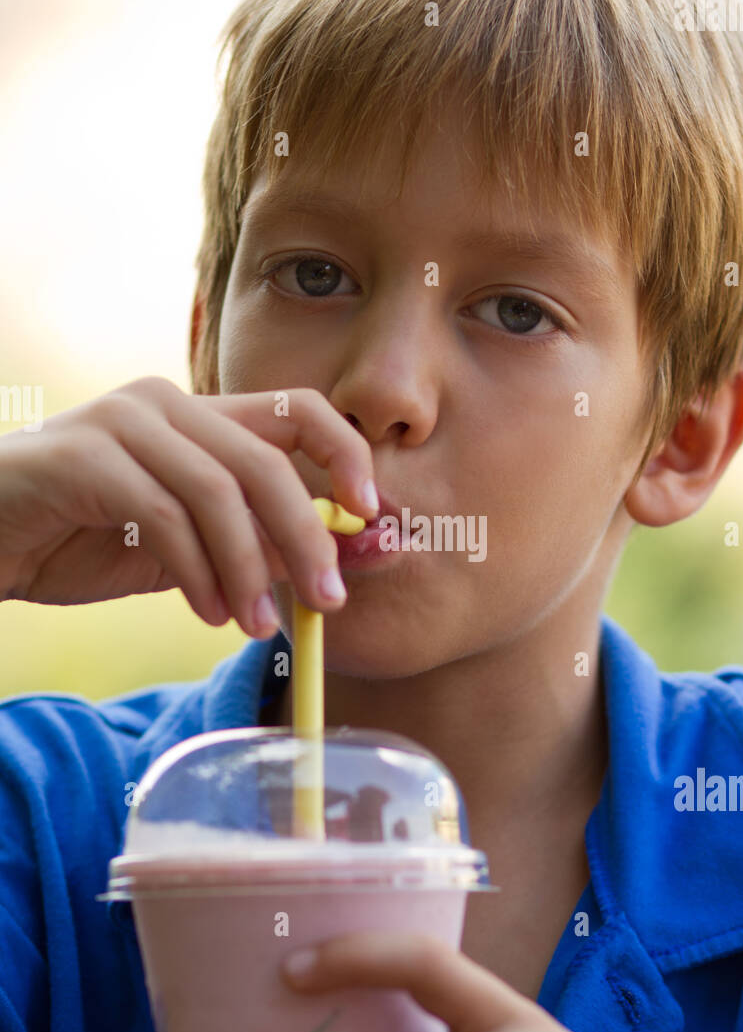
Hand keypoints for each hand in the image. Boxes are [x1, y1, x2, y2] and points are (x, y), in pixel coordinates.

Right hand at [0, 376, 377, 633]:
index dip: (348, 454)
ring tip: (257, 626)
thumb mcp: (189, 550)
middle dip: (308, 536)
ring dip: (248, 568)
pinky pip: (160, 514)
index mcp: (201, 417)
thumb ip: (256, 548)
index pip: (299, 409)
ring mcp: (121, 422)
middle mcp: (167, 405)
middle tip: (331, 601)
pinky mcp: (80, 456)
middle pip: (267, 459)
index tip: (372, 514)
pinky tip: (206, 614)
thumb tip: (345, 564)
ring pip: (217, 490)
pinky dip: (195, 571)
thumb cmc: (84, 542)